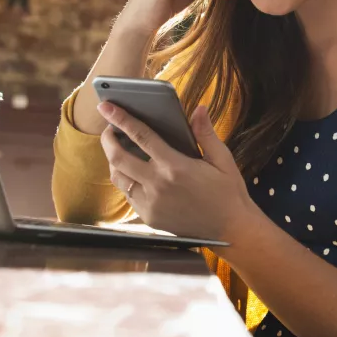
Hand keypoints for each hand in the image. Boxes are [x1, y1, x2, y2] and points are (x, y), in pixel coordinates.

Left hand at [96, 101, 256, 241]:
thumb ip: (206, 134)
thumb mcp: (222, 159)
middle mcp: (158, 185)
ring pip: (118, 178)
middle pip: (118, 158)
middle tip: (109, 129)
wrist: (230, 229)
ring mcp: (150, 204)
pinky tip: (134, 173)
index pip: (141, 136)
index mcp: (175, 166)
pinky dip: (126, 181)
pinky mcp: (149, 218)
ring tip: (119, 149)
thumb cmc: (228, 192)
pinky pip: (128, 195)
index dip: (121, 119)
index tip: (106, 106)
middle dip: (107, 140)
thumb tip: (198, 109)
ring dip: (113, 161)